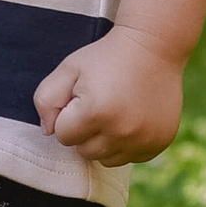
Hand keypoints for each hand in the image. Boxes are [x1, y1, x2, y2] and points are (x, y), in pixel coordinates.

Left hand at [35, 25, 185, 166]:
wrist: (153, 47)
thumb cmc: (105, 58)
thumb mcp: (68, 69)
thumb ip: (45, 100)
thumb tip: (49, 132)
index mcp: (95, 112)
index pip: (63, 136)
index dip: (68, 116)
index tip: (81, 97)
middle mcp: (121, 131)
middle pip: (84, 152)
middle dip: (85, 131)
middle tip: (98, 103)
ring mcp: (143, 140)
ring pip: (107, 159)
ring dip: (104, 141)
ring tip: (113, 113)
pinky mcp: (159, 143)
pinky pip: (131, 158)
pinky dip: (126, 144)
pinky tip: (131, 120)